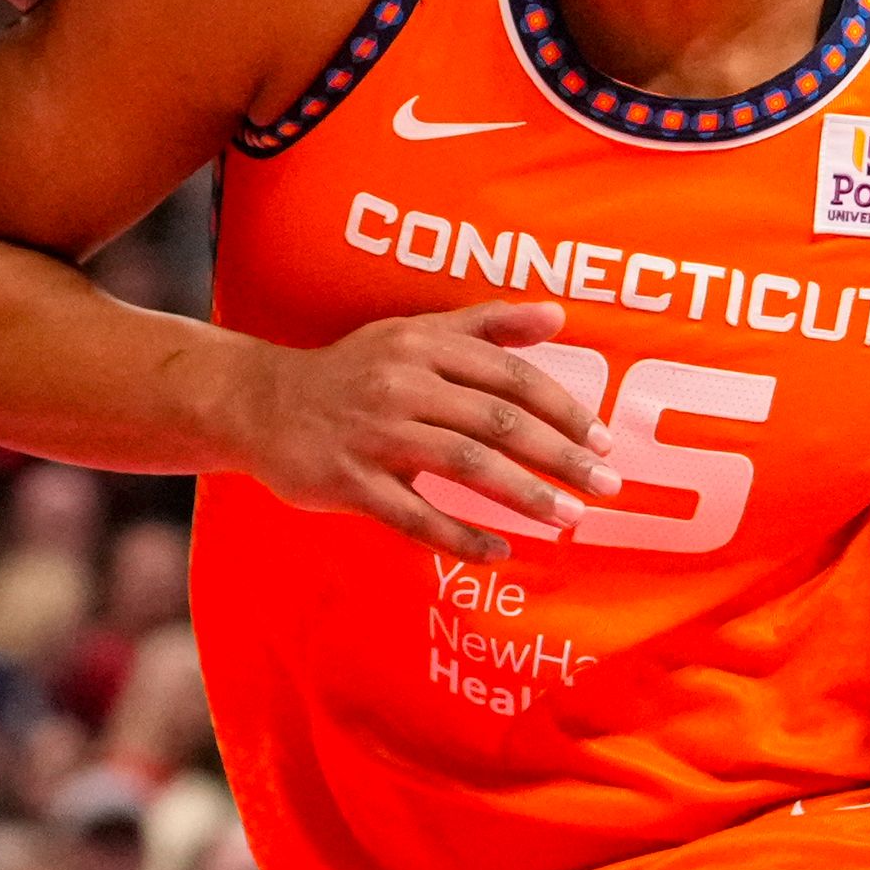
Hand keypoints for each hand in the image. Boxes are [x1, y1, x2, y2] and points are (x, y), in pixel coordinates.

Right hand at [228, 303, 619, 560]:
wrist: (261, 403)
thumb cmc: (353, 371)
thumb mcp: (414, 334)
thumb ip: (486, 325)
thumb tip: (559, 316)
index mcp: (423, 346)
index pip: (511, 376)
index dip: (564, 408)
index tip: (604, 439)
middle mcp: (402, 385)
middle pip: (498, 421)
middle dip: (560, 456)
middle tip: (607, 485)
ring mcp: (374, 435)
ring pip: (464, 465)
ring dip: (524, 495)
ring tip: (568, 520)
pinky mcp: (349, 482)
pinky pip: (414, 515)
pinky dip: (460, 536)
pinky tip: (499, 553)